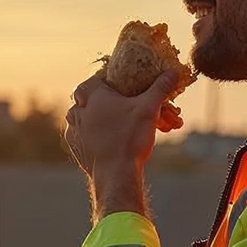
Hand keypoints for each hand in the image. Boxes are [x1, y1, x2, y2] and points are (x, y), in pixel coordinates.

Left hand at [63, 68, 184, 177]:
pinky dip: (95, 133)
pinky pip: (83, 134)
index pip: (99, 76)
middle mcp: (78, 110)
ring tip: (117, 122)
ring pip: (85, 116)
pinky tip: (109, 137)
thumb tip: (173, 72)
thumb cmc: (130, 138)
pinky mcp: (75, 146)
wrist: (115, 174)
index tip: (125, 83)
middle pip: (91, 97)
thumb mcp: (149, 108)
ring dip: (99, 117)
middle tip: (123, 104)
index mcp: (91, 94)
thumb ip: (160, 88)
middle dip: (107, 99)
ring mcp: (73, 129)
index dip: (113, 78)